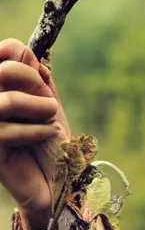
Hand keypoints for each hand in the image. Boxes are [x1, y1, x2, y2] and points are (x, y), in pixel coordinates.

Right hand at [0, 39, 69, 229]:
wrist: (55, 178)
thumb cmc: (48, 136)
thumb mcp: (45, 101)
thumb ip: (36, 77)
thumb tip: (27, 54)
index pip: (0, 51)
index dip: (14, 52)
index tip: (36, 69)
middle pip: (2, 72)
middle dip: (31, 80)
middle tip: (48, 100)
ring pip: (6, 102)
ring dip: (39, 106)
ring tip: (51, 115)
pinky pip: (6, 131)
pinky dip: (36, 130)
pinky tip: (48, 134)